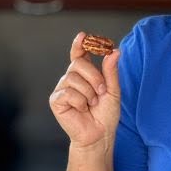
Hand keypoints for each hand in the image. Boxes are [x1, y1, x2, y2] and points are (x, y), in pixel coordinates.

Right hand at [49, 32, 121, 149]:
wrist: (99, 134)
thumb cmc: (105, 114)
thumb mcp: (113, 90)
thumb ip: (111, 71)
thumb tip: (114, 51)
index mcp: (84, 74)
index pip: (79, 54)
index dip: (80, 44)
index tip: (83, 36)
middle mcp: (71, 78)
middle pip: (78, 63)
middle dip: (94, 77)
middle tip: (101, 92)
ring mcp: (62, 88)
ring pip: (74, 78)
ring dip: (88, 93)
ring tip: (91, 104)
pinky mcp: (56, 100)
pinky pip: (68, 92)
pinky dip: (80, 102)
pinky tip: (81, 110)